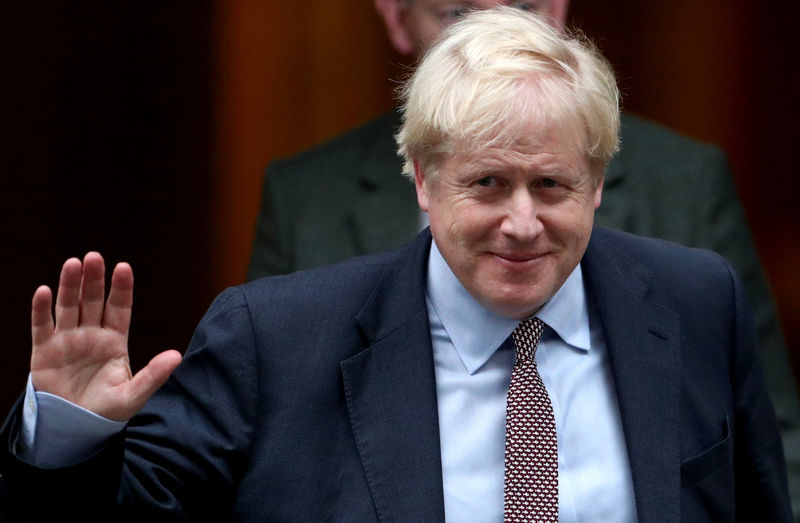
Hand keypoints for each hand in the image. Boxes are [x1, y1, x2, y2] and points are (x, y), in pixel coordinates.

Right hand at [30, 252, 181, 420]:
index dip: (121, 288)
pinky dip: (41, 310)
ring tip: (73, 264)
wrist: (75, 428)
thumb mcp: (134, 395)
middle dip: (94, 279)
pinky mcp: (44, 352)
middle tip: (94, 256)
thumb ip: (154, 375)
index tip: (123, 267)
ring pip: (68, 307)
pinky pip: (42, 327)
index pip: (119, 308)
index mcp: (115, 340)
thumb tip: (177, 356)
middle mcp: (91, 334)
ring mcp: (67, 340)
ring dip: (69, 286)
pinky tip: (44, 291)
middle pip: (93, 301)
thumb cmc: (107, 411)